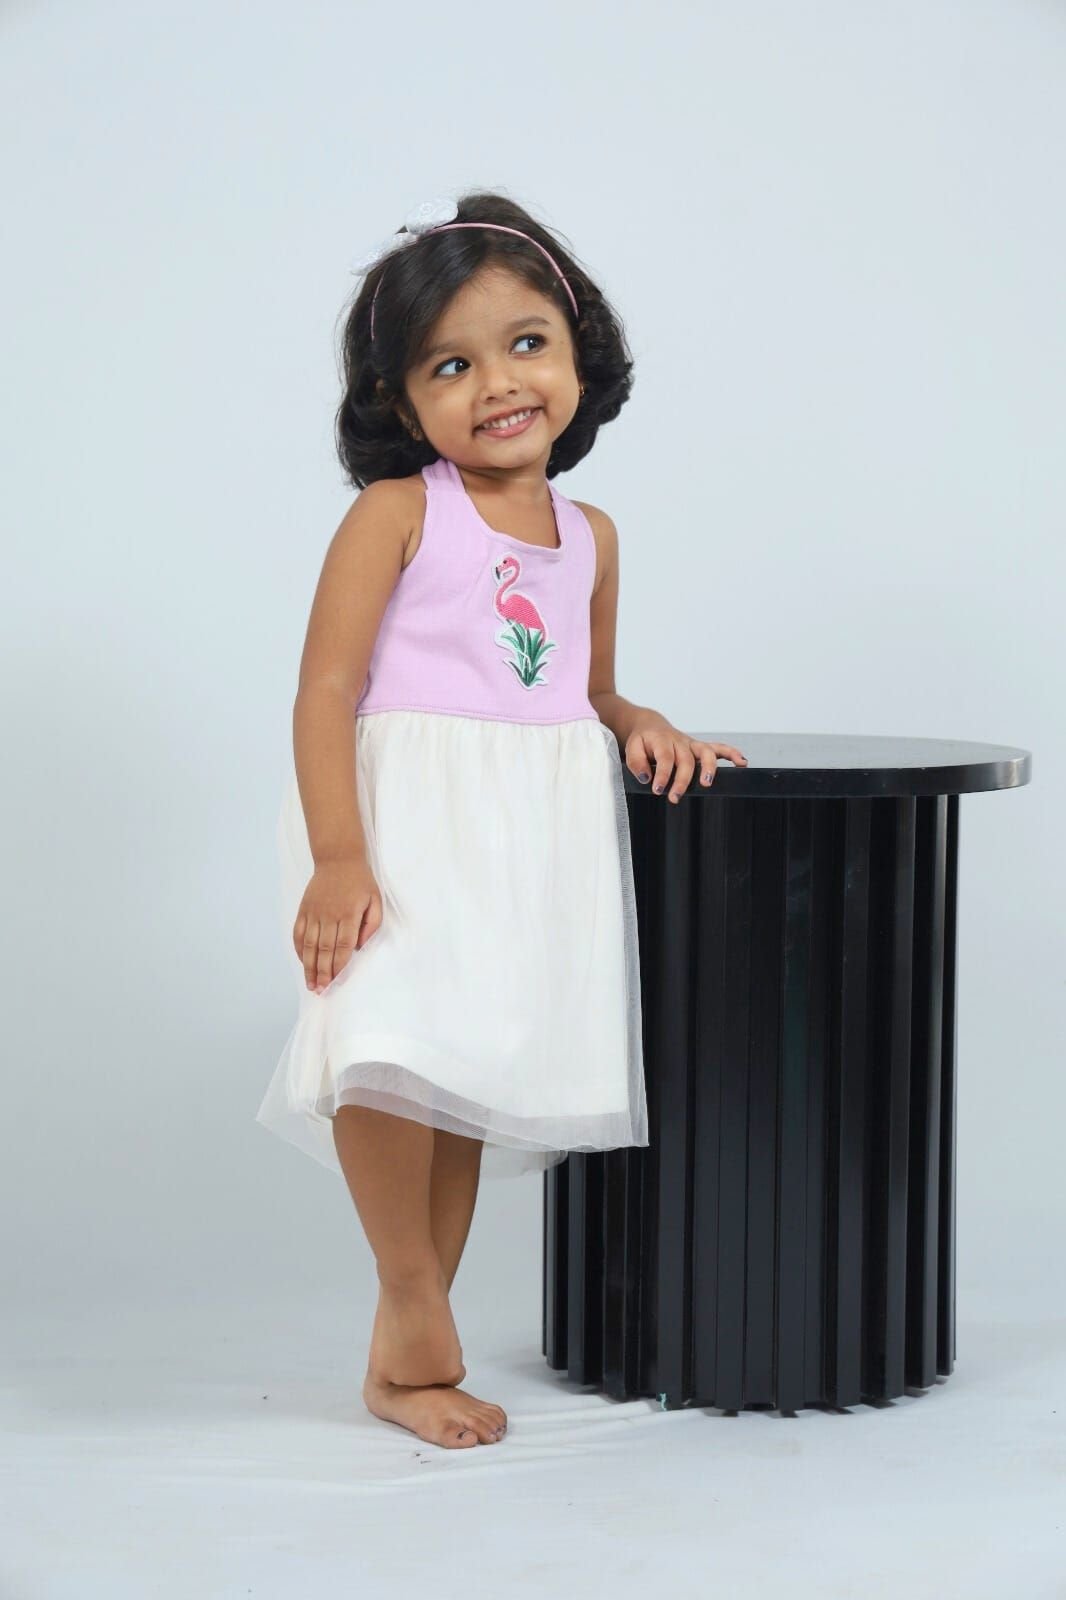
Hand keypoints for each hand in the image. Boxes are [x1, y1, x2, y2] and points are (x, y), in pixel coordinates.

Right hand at [293, 855, 382, 992]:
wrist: (338, 858)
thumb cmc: (360, 881)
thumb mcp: (376, 900)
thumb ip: (372, 925)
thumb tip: (360, 946)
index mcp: (349, 914)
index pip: (343, 946)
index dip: (339, 966)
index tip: (336, 982)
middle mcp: (329, 915)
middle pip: (324, 949)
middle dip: (323, 973)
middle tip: (321, 991)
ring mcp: (314, 912)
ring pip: (309, 945)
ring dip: (309, 966)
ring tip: (310, 984)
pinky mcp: (304, 909)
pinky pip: (298, 933)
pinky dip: (299, 949)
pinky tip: (303, 962)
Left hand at [625, 718, 748, 803]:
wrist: (650, 726)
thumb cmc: (642, 740)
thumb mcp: (631, 749)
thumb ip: (636, 763)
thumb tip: (647, 778)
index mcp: (662, 740)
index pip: (665, 758)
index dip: (663, 775)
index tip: (658, 790)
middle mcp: (679, 741)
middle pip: (686, 760)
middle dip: (682, 780)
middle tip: (675, 797)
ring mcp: (691, 744)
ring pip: (706, 752)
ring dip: (709, 768)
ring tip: (707, 784)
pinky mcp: (699, 747)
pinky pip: (718, 748)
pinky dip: (731, 753)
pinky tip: (742, 763)